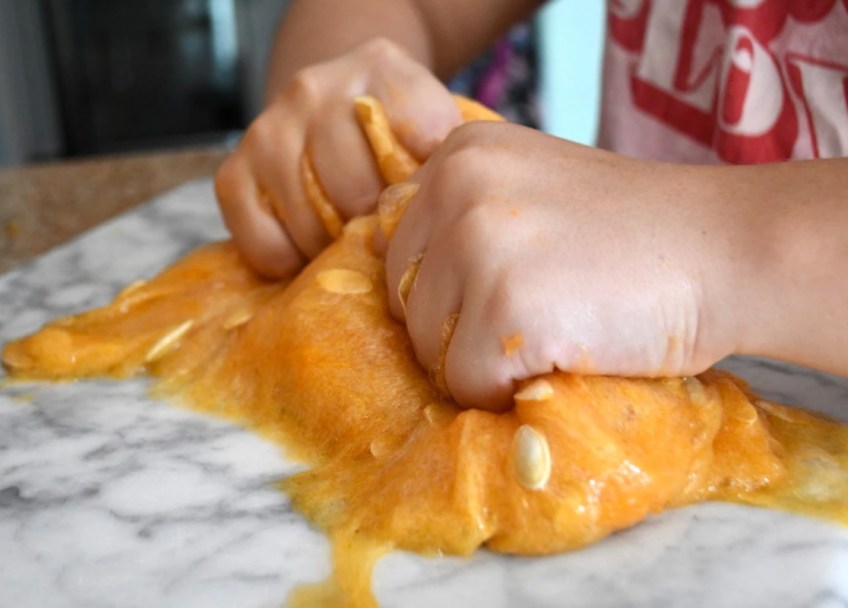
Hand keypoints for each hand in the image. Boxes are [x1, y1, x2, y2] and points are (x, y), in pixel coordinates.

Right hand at [215, 38, 461, 277]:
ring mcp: (268, 129)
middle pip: (358, 193)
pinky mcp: (233, 173)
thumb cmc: (392, 128)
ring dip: (333, 247)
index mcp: (380, 68)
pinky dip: (291, 260)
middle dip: (373, 226)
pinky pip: (267, 245)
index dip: (424, 188)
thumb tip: (439, 209)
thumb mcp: (432, 120)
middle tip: (379, 229)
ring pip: (312, 225)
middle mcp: (315, 90)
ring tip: (344, 233)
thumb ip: (445, 153)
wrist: (330, 101)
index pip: (421, 137)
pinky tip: (306, 244)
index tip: (422, 204)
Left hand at [381, 122, 753, 410]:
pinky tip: (562, 356)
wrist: (726, 249)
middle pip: (406, 303)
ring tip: (553, 335)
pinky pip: (467, 382)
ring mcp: (479, 244)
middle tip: (534, 322)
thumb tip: (403, 290)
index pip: (400, 253)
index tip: (507, 294)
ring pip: (429, 349)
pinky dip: (509, 391)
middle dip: (458, 333)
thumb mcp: (531, 194)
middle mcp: (456, 186)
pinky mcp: (505, 307)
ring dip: (483, 365)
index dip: (446, 293)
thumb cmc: (632, 235)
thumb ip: (465, 222)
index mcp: (458, 154)